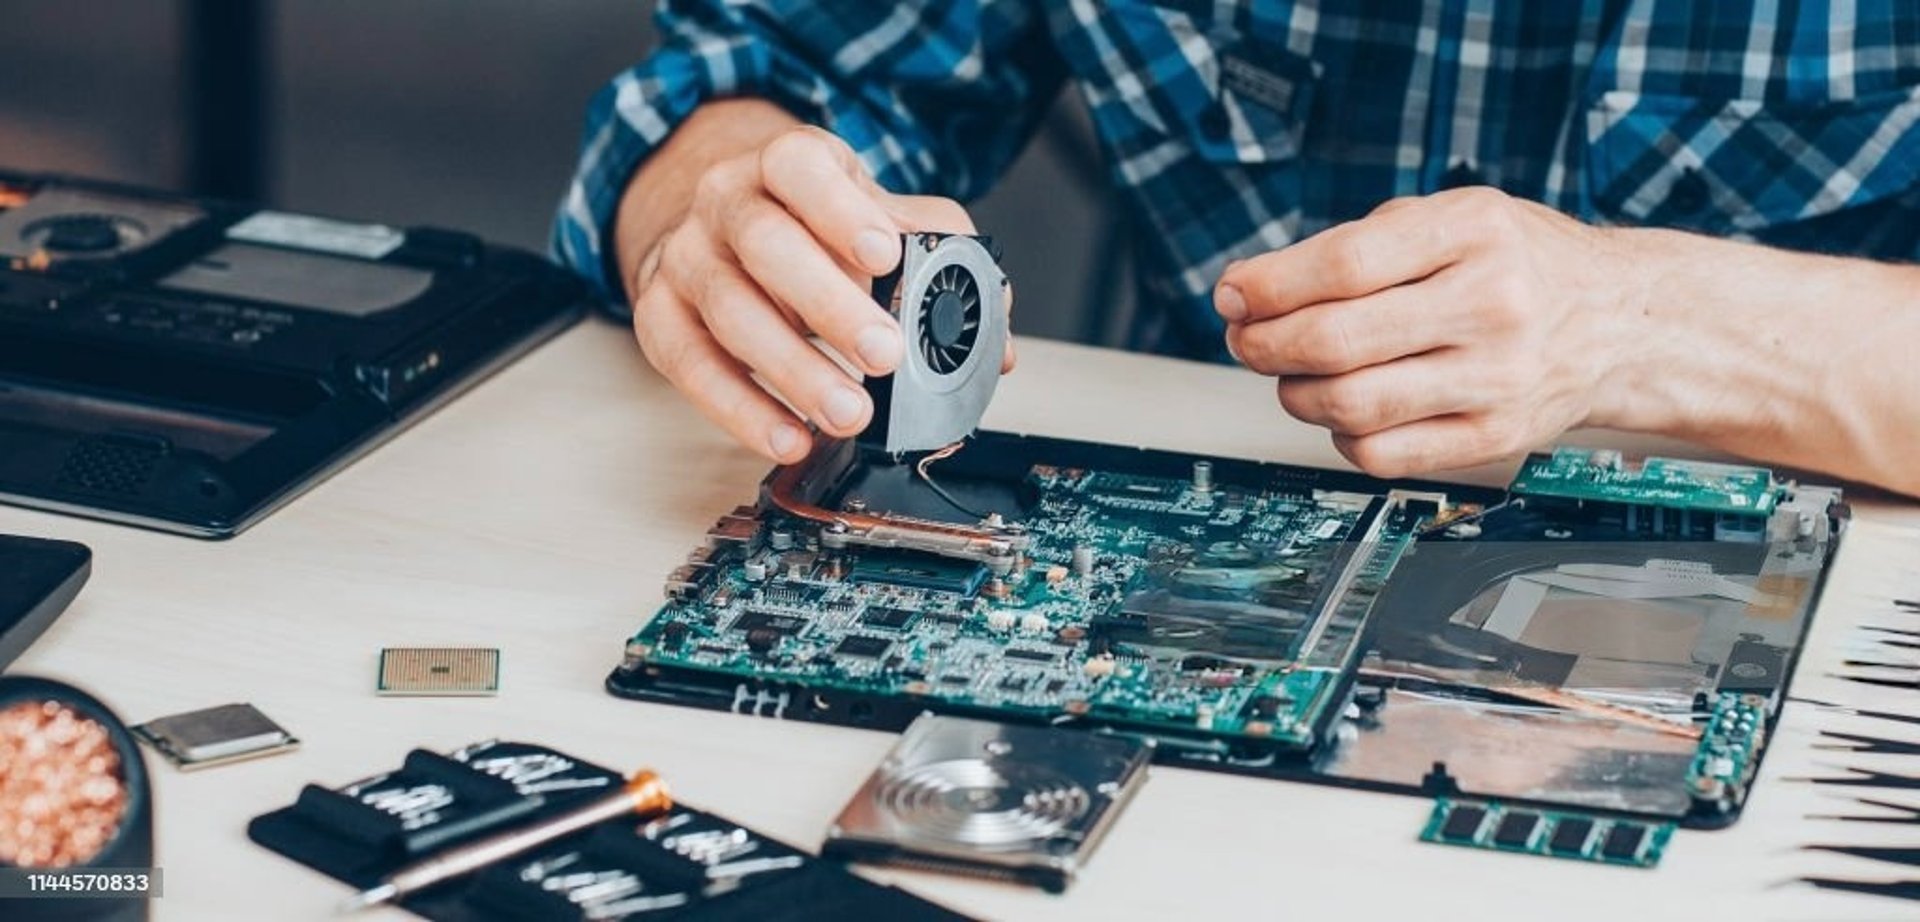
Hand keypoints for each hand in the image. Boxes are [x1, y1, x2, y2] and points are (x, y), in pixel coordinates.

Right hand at [630, 125, 1009, 462]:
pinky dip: (740, 409)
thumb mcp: (875, 217)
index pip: (801, 167)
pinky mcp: (659, 315)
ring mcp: (687, 257)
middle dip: (828, 304)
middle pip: (766, 243)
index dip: (841, 210)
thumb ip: (937, 257)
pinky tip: (788, 436)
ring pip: (730, 310)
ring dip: (794, 370)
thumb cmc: (811, 226)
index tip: (886, 256)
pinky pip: (690, 365)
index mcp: (787, 163)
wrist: (720, 228)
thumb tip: (994, 330)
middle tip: (885, 356)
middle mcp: (726, 202)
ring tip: (850, 414)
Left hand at [1215, 187, 1647, 476]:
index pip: (1345, 265)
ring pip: (1350, 405)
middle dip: (1264, 345)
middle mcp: (1492, 304)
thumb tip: (1246, 292)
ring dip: (1294, 393)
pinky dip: (1340, 436)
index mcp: (1474, 231)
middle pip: (1336, 341)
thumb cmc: (1513, 263)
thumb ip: (1355, 247)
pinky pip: (1381, 455)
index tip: (1231, 295)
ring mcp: (1498, 378)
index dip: (1269, 286)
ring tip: (1292, 375)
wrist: (1618, 322)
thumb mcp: (1449, 218)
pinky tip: (1344, 410)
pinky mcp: (1495, 438)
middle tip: (1244, 340)